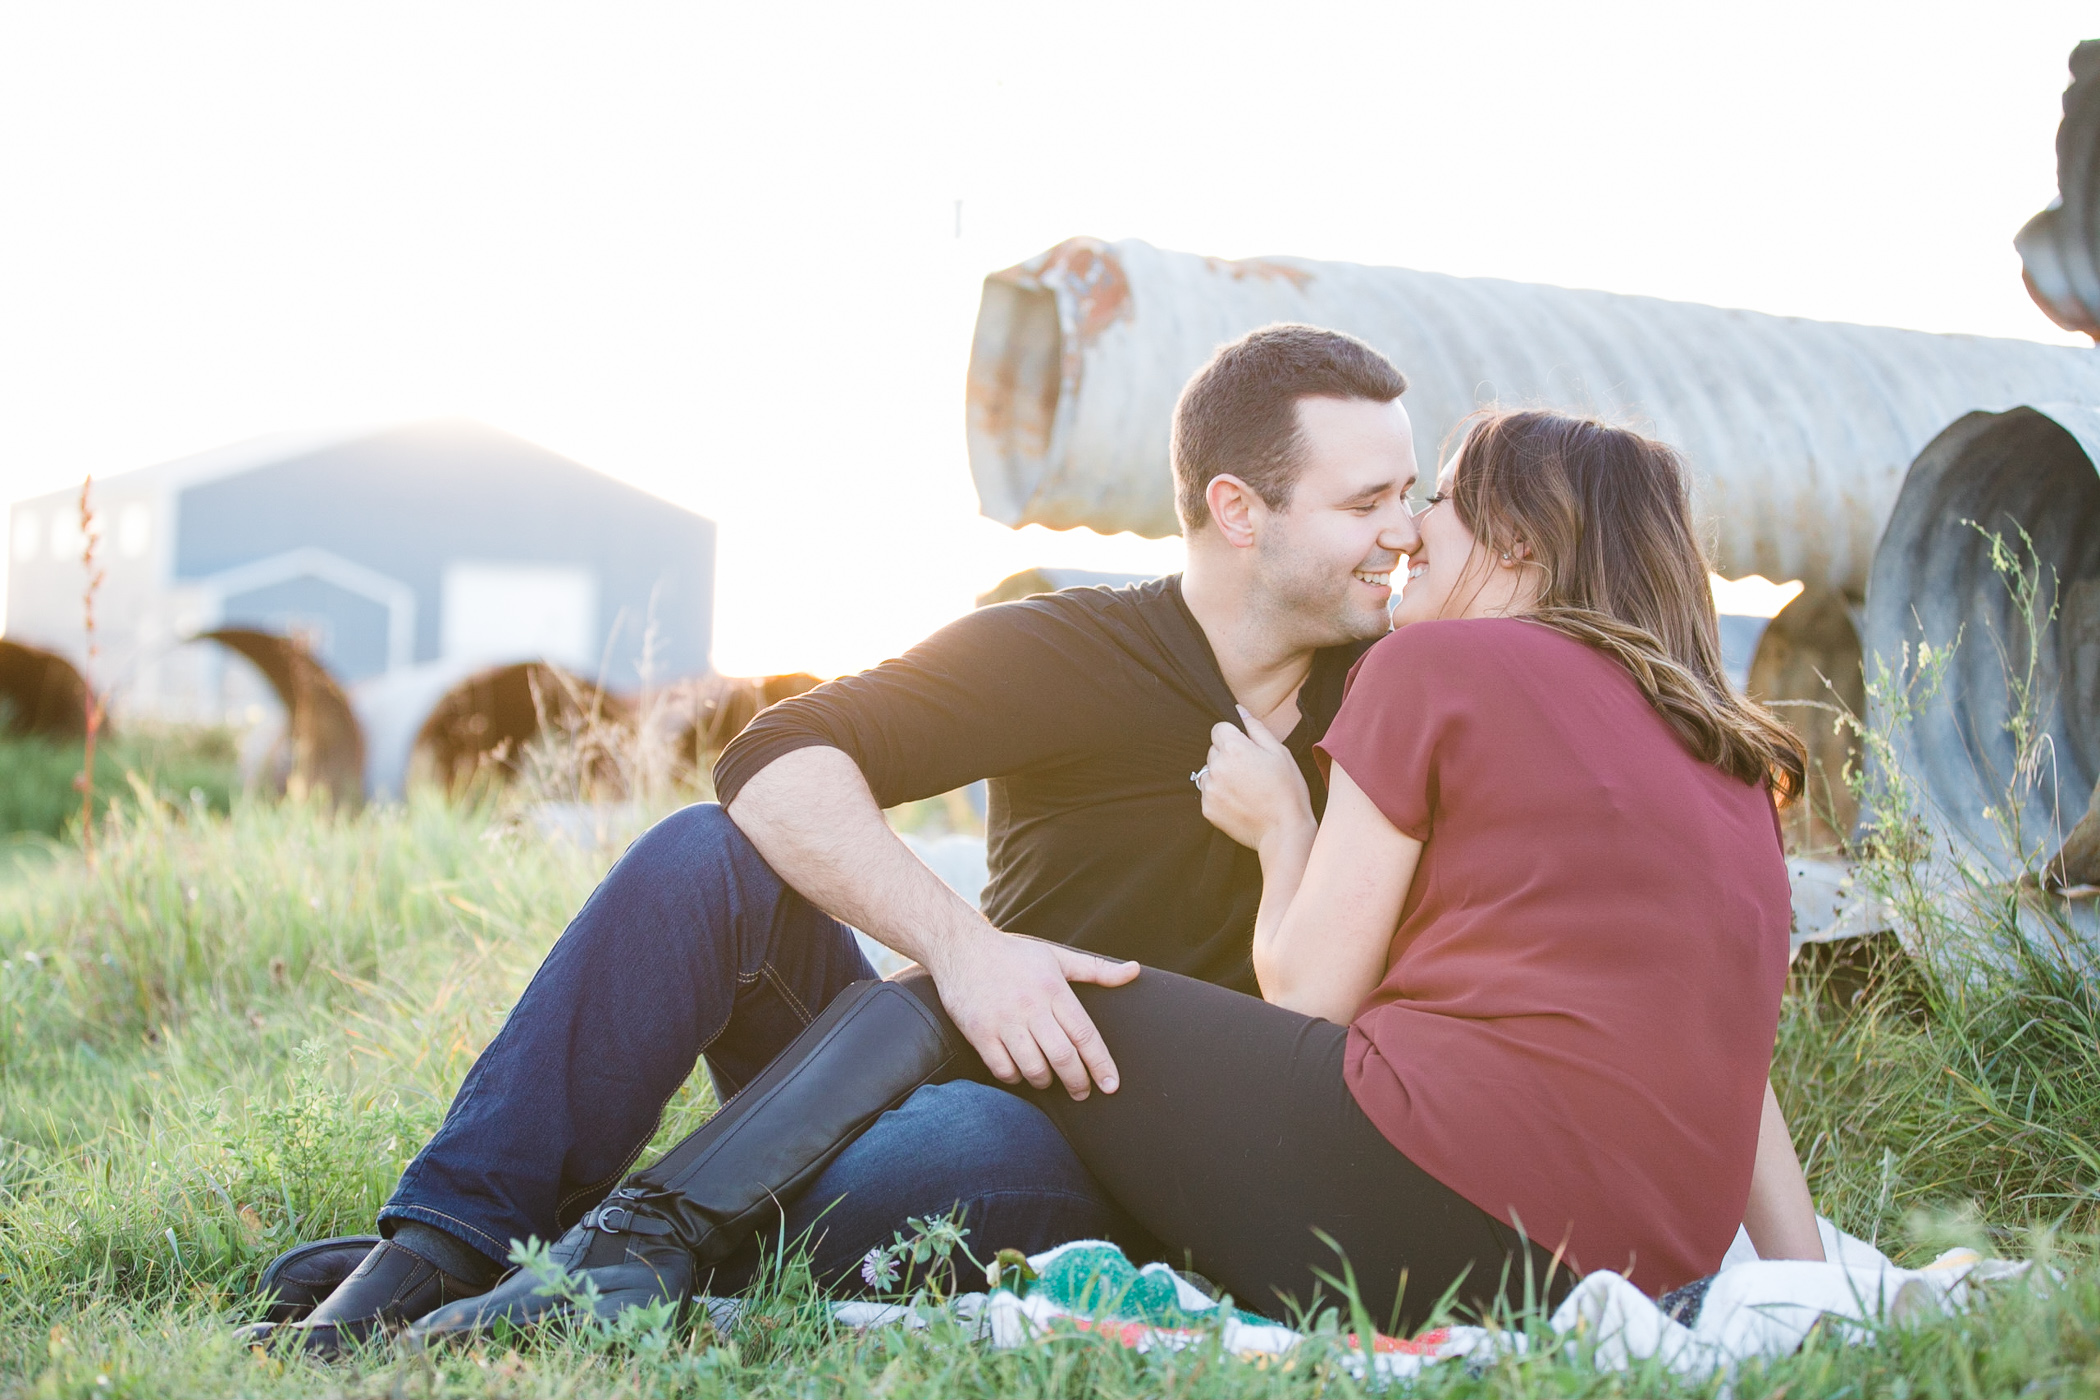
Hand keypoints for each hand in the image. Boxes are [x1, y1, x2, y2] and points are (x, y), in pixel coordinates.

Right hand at [928, 929, 1138, 1098]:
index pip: (1085, 1034)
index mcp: (1053, 989)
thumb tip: (1135, 971)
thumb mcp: (1057, 957)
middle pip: (1063, 1056)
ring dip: (1046, 1081)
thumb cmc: (1014, 954)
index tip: (1111, 1085)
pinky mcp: (979, 1032)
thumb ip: (1097, 969)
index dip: (1101, 1063)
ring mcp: (1003, 1021)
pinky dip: (1016, 1077)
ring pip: (1033, 1067)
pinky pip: (1003, 1068)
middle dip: (1078, 1082)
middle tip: (1083, 1093)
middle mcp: (1030, 1006)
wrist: (961, 947)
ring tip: (1051, 1080)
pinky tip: (1021, 1072)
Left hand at [1199, 705, 1314, 851]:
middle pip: (1213, 750)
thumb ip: (1256, 728)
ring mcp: (1210, 789)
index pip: (1219, 729)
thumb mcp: (1279, 752)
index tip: (1247, 749)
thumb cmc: (1287, 789)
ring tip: (1245, 788)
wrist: (1284, 830)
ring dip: (1222, 775)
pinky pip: (1208, 793)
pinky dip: (1220, 794)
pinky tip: (1240, 801)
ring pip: (1209, 771)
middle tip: (1251, 771)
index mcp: (1234, 748)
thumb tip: (1239, 710)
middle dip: (1228, 756)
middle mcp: (1217, 766)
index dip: (1233, 736)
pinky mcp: (1207, 808)